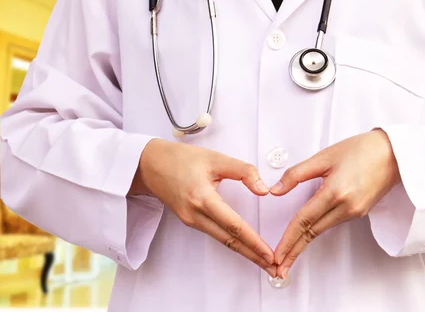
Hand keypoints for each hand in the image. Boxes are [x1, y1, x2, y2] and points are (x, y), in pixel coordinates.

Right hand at [132, 139, 276, 276]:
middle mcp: (195, 214)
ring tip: (263, 262)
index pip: (233, 225)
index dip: (253, 241)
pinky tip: (244, 247)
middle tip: (273, 268)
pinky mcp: (190, 221)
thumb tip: (264, 190)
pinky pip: (215, 235)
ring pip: (222, 240)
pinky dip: (232, 243)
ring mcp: (191, 220)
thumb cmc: (181, 158)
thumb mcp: (216, 158)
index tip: (269, 253)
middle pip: (229, 241)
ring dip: (244, 252)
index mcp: (202, 198)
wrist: (150, 164)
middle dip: (253, 256)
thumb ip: (243, 171)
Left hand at [270, 129, 400, 278]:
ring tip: (288, 254)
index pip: (304, 221)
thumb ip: (297, 174)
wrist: (395, 153)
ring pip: (322, 229)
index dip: (288, 240)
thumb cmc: (362, 149)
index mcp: (335, 192)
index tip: (277, 255)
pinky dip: (317, 231)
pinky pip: (332, 223)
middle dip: (293, 251)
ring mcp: (355, 212)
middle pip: (312, 233)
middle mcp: (346, 207)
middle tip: (278, 268)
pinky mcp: (360, 212)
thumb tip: (275, 190)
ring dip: (304, 243)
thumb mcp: (324, 157)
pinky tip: (306, 236)